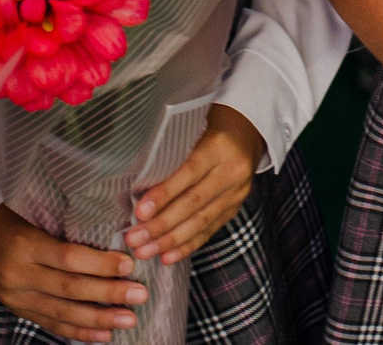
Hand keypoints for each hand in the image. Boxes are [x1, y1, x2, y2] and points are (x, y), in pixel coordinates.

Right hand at [0, 205, 148, 343]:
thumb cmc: (9, 214)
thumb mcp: (33, 213)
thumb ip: (65, 228)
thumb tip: (113, 237)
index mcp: (25, 244)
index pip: (68, 258)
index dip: (100, 264)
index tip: (129, 264)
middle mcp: (19, 274)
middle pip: (69, 289)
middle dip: (108, 294)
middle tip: (140, 295)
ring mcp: (16, 296)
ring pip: (62, 313)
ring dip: (99, 319)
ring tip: (128, 319)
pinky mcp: (17, 308)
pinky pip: (50, 324)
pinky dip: (78, 332)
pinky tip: (102, 336)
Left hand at [124, 104, 262, 265]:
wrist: (248, 130)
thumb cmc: (209, 125)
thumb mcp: (192, 128)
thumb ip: (171, 153)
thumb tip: (135, 186)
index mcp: (218, 147)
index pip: (189, 174)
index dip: (164, 195)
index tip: (139, 212)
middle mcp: (231, 171)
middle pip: (194, 203)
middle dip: (161, 226)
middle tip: (134, 240)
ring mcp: (237, 192)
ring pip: (201, 221)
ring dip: (170, 240)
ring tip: (145, 251)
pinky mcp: (236, 207)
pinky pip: (210, 230)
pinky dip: (188, 245)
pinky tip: (168, 256)